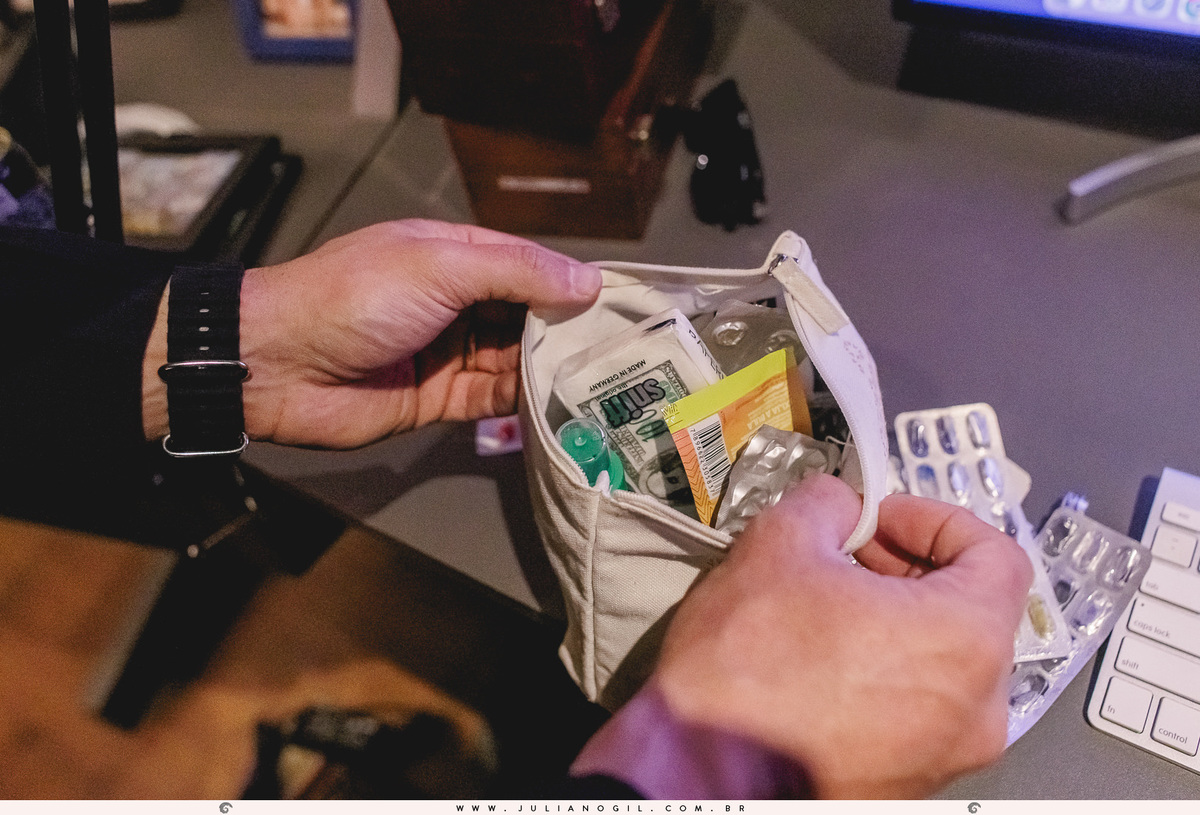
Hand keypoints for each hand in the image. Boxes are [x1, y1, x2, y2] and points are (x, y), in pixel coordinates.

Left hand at [143, 219, 599, 447]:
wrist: (278, 363)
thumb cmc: (355, 297)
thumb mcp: (440, 266)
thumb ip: (516, 272)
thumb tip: (588, 282)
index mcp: (457, 255)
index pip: (531, 267)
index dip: (574, 285)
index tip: (623, 307)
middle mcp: (458, 302)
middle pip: (530, 316)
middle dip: (570, 332)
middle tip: (625, 354)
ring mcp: (449, 353)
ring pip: (517, 360)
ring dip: (552, 370)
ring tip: (604, 384)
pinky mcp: (439, 400)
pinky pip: (493, 400)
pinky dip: (524, 403)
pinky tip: (561, 407)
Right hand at [574, 474, 1031, 798]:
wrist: (698, 773)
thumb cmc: (747, 666)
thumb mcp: (779, 544)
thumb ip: (828, 503)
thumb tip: (840, 505)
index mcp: (965, 639)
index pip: (997, 554)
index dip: (936, 519)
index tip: (883, 518)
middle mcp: (976, 708)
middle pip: (972, 610)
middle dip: (910, 569)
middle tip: (850, 554)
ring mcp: (945, 756)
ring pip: (942, 664)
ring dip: (895, 621)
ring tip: (825, 607)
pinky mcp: (906, 786)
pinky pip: (915, 711)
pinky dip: (882, 673)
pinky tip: (817, 660)